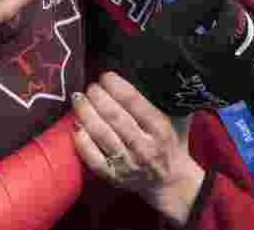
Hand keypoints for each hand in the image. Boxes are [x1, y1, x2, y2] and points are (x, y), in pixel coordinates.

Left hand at [72, 72, 204, 226]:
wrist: (171, 183)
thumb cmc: (171, 143)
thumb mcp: (178, 119)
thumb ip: (167, 98)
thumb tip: (154, 70)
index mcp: (160, 129)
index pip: (135, 102)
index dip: (116, 86)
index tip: (106, 76)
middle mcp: (144, 146)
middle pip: (115, 116)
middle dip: (99, 97)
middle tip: (90, 87)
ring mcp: (128, 163)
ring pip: (102, 135)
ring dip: (86, 113)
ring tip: (78, 99)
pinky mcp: (114, 176)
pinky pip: (93, 158)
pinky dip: (82, 141)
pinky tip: (75, 125)